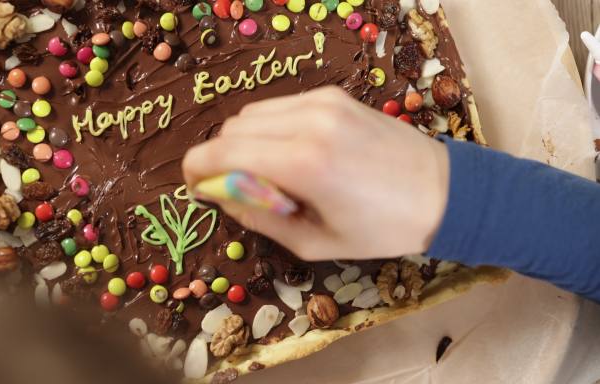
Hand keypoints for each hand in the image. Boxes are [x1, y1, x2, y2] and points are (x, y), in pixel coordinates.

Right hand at [182, 87, 449, 260]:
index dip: (195, 168)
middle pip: (231, 129)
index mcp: (301, 162)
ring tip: (269, 172)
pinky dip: (270, 127)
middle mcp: (307, 121)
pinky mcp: (334, 95)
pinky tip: (291, 151)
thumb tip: (220, 195)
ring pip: (252, 113)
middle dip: (221, 158)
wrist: (444, 193)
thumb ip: (258, 217)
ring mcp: (322, 102)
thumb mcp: (313, 242)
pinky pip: (280, 106)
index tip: (194, 186)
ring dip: (245, 141)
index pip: (220, 152)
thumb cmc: (381, 229)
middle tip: (238, 188)